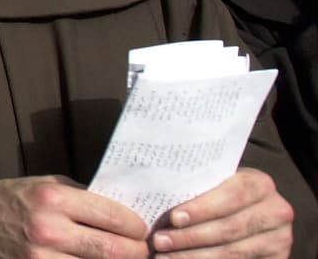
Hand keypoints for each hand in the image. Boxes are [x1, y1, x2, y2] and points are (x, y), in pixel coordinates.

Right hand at [0, 175, 148, 257]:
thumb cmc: (16, 200)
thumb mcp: (47, 184)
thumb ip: (83, 197)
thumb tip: (123, 214)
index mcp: (52, 198)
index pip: (113, 216)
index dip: (136, 226)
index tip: (141, 229)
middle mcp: (48, 229)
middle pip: (113, 250)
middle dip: (137, 251)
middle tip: (143, 250)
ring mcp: (42, 257)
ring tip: (123, 257)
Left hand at [150, 168, 292, 255]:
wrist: (246, 213)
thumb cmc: (217, 194)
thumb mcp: (213, 185)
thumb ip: (196, 189)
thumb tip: (157, 200)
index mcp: (260, 184)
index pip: (232, 195)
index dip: (203, 208)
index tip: (174, 218)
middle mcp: (276, 211)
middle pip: (230, 228)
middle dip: (190, 237)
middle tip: (159, 241)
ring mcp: (279, 239)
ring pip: (233, 252)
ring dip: (194, 256)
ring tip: (164, 257)